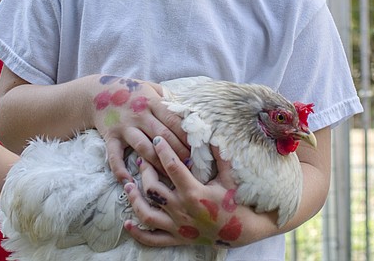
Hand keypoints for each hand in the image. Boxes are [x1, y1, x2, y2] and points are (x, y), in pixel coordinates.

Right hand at [91, 76, 188, 182]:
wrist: (96, 92)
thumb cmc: (130, 90)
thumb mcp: (151, 87)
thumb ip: (168, 98)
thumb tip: (190, 110)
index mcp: (152, 102)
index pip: (173, 120)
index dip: (187, 135)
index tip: (199, 148)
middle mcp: (139, 115)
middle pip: (163, 136)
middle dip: (178, 152)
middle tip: (192, 167)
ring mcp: (124, 127)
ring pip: (143, 148)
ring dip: (158, 164)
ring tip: (171, 177)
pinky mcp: (111, 137)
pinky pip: (114, 156)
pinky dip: (120, 170)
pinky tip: (129, 182)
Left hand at [123, 136, 275, 248]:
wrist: (246, 232)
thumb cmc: (238, 202)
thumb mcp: (230, 177)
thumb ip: (220, 155)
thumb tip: (212, 132)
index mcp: (194, 193)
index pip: (172, 167)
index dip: (163, 151)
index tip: (158, 140)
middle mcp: (182, 210)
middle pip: (153, 189)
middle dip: (145, 171)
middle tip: (142, 158)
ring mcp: (178, 227)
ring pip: (147, 214)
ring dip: (134, 200)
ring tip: (128, 186)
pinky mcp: (178, 239)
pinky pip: (152, 239)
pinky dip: (138, 233)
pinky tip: (127, 223)